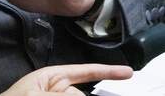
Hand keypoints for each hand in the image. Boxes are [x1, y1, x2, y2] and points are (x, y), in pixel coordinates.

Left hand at [0, 63, 132, 94]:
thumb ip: (60, 95)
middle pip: (82, 95)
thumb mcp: (35, 95)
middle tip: (69, 92)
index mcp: (52, 77)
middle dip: (83, 95)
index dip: (107, 71)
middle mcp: (58, 89)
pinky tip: (89, 93)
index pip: (84, 70)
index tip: (129, 72)